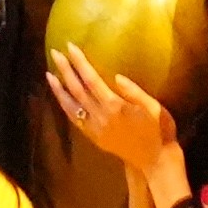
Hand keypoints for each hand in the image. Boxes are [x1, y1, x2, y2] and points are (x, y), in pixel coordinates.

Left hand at [47, 44, 176, 173]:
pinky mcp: (93, 137)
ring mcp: (95, 129)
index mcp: (115, 107)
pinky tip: (61, 97)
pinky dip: (65, 106)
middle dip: (65, 70)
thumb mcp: (154, 108)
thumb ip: (135, 92)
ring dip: (59, 90)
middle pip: (77, 90)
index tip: (70, 47)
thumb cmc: (158, 130)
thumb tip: (117, 76)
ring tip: (49, 75)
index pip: (91, 80)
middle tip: (55, 53)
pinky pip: (74, 120)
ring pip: (70, 106)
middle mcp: (100, 117)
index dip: (80, 63)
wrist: (154, 160)